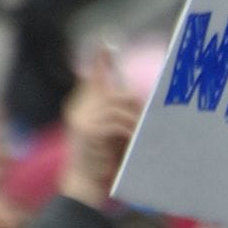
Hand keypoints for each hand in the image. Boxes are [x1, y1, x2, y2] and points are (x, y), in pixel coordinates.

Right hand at [60, 48, 142, 207]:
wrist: (85, 185)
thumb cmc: (103, 161)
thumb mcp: (112, 134)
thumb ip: (119, 116)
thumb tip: (140, 103)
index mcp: (84, 107)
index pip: (92, 77)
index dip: (100, 60)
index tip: (105, 42)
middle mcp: (79, 109)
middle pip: (116, 93)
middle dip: (135, 106)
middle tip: (147, 120)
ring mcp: (81, 119)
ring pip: (120, 107)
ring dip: (135, 121)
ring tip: (140, 136)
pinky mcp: (88, 130)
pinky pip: (117, 122)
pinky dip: (130, 130)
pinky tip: (133, 140)